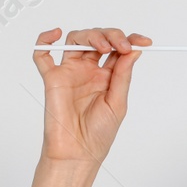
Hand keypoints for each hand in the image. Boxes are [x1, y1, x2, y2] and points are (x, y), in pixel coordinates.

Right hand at [30, 26, 149, 164]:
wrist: (78, 152)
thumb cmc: (98, 134)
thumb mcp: (118, 103)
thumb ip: (123, 75)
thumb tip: (133, 50)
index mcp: (106, 77)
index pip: (117, 50)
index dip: (130, 41)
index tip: (144, 41)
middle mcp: (88, 71)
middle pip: (98, 39)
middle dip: (112, 36)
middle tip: (122, 45)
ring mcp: (70, 72)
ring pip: (76, 40)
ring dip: (90, 36)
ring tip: (102, 47)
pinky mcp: (52, 78)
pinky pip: (42, 54)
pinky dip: (44, 40)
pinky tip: (55, 34)